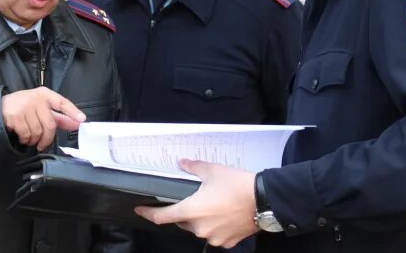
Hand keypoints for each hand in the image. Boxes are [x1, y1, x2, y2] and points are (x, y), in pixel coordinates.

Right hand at [1, 87, 85, 149]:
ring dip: (34, 140)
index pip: (62, 102)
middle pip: (50, 124)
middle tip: (43, 144)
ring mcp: (24, 106)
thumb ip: (59, 117)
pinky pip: (26, 135)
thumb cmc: (23, 108)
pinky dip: (25, 140)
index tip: (81, 120)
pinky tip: (21, 136)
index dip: (72, 111)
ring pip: (38, 132)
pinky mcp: (15, 116)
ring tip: (29, 137)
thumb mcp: (41, 108)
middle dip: (47, 138)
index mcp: (44, 94)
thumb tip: (77, 123)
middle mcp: (35, 98)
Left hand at [135, 159, 257, 247]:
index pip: (163, 216)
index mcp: (191, 211)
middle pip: (183, 221)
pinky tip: (225, 214)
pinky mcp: (228, 242)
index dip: (149, 213)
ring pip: (200, 229)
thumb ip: (193, 167)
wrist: (264, 200)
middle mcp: (199, 228)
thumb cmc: (237, 185)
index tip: (141, 210)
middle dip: (186, 211)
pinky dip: (216, 226)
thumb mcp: (212, 170)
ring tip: (215, 204)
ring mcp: (213, 237)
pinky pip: (215, 235)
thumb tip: (182, 163)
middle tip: (197, 198)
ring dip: (202, 219)